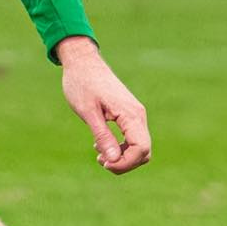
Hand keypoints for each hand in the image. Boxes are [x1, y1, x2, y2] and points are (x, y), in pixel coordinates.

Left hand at [58, 36, 149, 173]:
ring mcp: (135, 114)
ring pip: (139, 147)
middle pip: (144, 151)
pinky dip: (120, 147)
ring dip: (122, 156)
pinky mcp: (129, 114)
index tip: (104, 163)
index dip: (125, 163)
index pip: (141, 148)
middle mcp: (138, 115)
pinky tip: (101, 145)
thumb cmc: (82, 84)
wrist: (83, 62)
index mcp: (131, 114)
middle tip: (100, 160)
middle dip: (124, 163)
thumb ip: (103, 136)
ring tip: (98, 154)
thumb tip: (113, 160)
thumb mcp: (88, 112)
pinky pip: (132, 138)